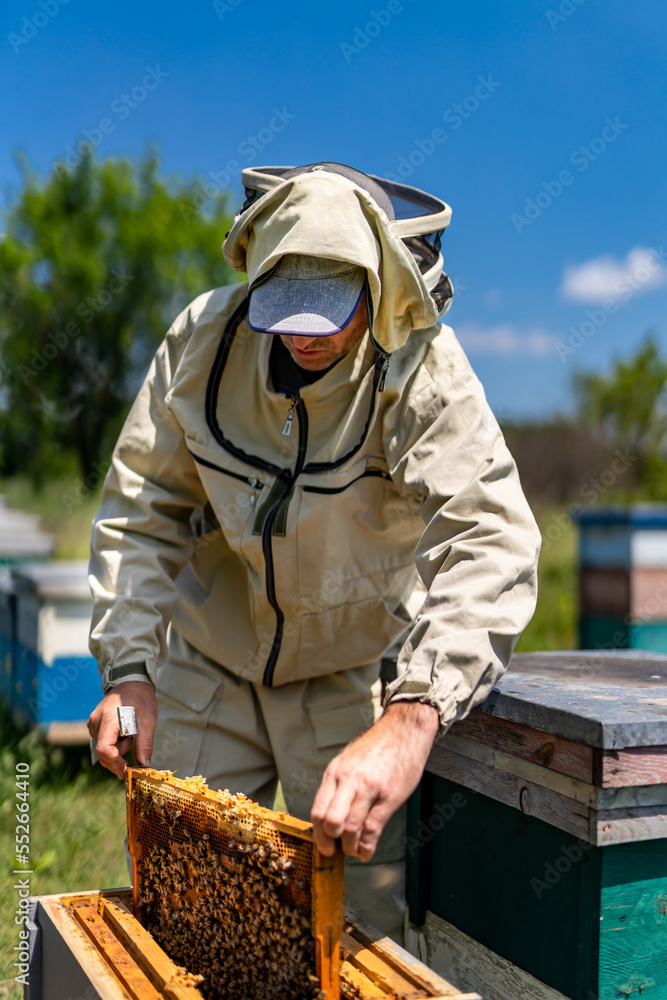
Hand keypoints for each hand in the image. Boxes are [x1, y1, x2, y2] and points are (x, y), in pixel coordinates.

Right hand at [87, 681, 157, 778]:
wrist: (131, 681)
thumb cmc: (140, 699)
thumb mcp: (147, 721)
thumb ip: (144, 745)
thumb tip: (145, 767)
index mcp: (108, 719)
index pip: (104, 749)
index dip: (115, 763)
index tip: (127, 771)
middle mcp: (96, 722)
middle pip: (103, 752)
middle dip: (119, 756)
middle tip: (135, 743)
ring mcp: (93, 723)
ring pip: (103, 748)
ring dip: (119, 748)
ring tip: (131, 732)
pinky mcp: (95, 724)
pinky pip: (103, 741)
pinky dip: (115, 743)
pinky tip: (124, 731)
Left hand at [310, 700, 438, 861]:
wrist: (404, 729)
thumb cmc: (377, 748)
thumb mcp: (349, 761)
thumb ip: (339, 786)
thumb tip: (330, 817)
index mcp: (336, 771)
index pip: (318, 810)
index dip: (318, 834)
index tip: (323, 845)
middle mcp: (349, 779)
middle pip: (330, 822)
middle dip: (331, 842)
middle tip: (337, 850)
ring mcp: (369, 788)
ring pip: (351, 828)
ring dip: (351, 847)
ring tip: (354, 851)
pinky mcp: (389, 795)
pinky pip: (373, 828)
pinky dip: (368, 846)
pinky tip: (367, 852)